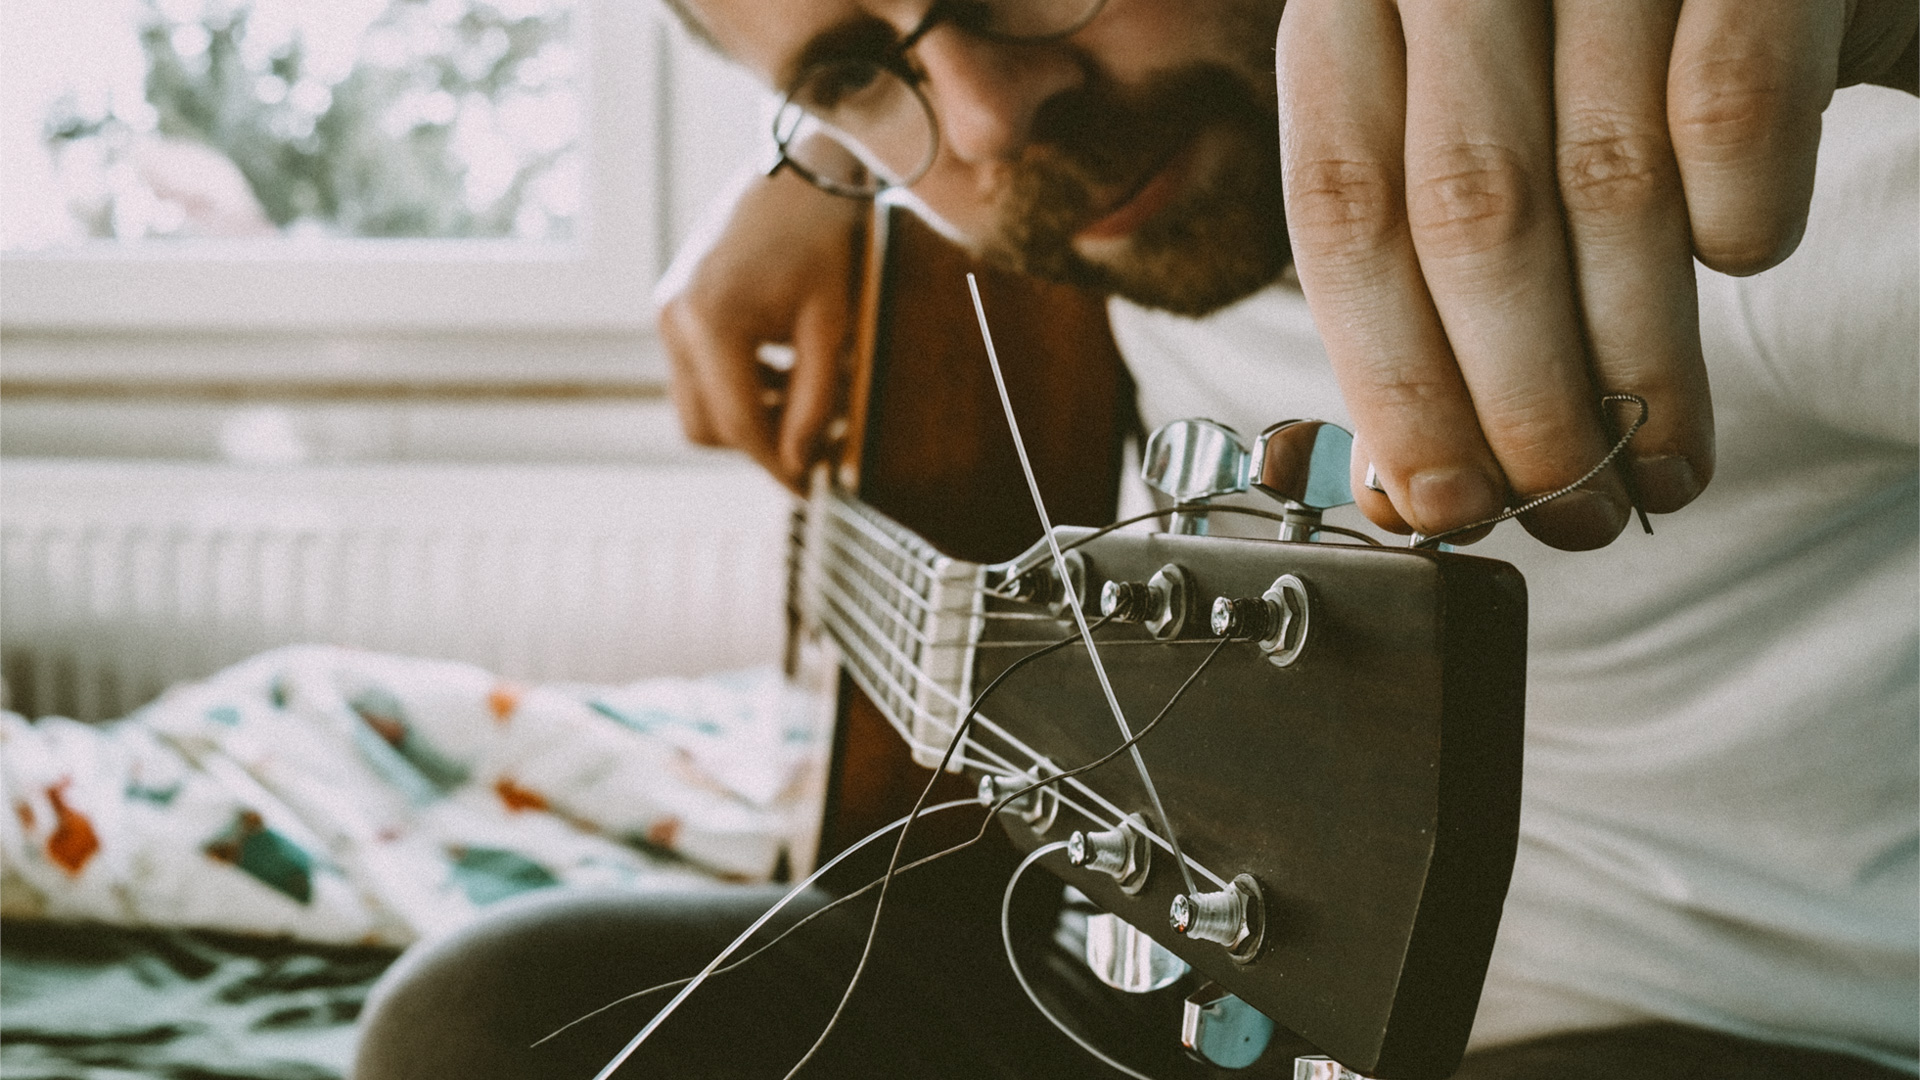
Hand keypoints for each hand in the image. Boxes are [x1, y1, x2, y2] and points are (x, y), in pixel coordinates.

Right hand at [656, 165, 865, 487]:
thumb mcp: (833, 324)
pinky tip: (782, 365)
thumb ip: (817, 399)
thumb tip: (801, 463)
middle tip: (814, 441)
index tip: (811, 487)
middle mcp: (675, 319)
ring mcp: (667, 312)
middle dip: (757, 443)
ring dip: (748, 414)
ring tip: (805, 393)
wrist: (800, 167)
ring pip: (697, 405)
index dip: (777, 465)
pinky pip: (697, 373)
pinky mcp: (673, 307)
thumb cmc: (825, 238)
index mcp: (713, 321)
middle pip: (704, 427)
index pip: (739, 424)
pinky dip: (736, 386)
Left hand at [1275, 0, 1917, 548]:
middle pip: (1470, 213)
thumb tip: (1400, 487)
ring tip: (1657, 464)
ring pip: (1604, 182)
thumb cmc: (1583, 58)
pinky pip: (1732, 107)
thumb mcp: (1475, 146)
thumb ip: (1422, 282)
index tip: (1440, 505)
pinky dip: (1739, 215)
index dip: (1392, 380)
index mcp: (1355, 10)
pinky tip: (1738, 258)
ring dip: (1636, 359)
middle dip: (1518, 398)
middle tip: (1567, 507)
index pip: (1342, 212)